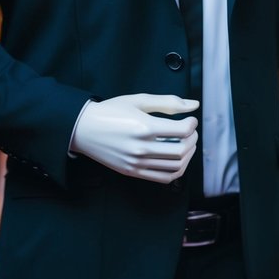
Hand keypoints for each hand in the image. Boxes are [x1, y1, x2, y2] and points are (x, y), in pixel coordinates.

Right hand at [71, 93, 198, 182]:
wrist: (84, 129)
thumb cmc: (110, 111)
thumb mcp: (138, 100)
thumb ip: (168, 102)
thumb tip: (194, 105)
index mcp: (144, 127)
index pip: (182, 131)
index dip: (192, 124)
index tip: (190, 120)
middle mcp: (141, 148)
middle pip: (182, 150)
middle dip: (192, 140)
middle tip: (190, 131)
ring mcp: (137, 163)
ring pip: (175, 166)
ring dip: (187, 155)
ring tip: (185, 144)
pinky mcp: (133, 172)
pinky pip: (163, 178)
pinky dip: (176, 170)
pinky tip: (176, 159)